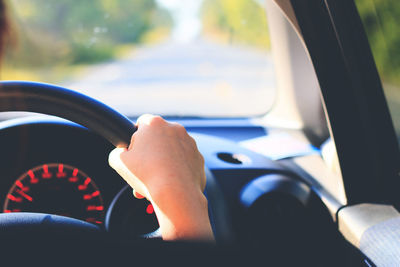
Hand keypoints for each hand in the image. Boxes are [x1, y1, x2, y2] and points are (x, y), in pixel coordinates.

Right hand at [109, 114, 213, 240]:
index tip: (134, 153)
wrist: (176, 194)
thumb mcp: (119, 162)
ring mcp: (189, 142)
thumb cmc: (147, 175)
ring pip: (172, 151)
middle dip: (150, 155)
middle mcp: (175, 128)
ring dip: (163, 163)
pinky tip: (170, 183)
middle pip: (158, 139)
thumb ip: (117, 153)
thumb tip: (121, 154)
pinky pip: (184, 162)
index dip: (135, 139)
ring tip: (155, 183)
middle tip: (143, 173)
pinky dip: (178, 170)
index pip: (142, 123)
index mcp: (154, 124)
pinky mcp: (199, 157)